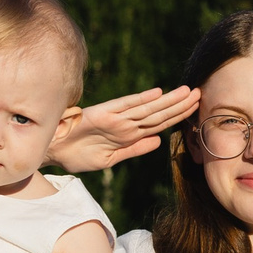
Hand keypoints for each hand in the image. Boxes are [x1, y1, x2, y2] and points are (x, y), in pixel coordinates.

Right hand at [52, 85, 201, 171]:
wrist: (52, 152)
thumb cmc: (77, 154)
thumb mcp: (111, 159)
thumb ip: (134, 149)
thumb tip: (159, 141)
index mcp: (128, 134)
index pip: (159, 124)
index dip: (178, 116)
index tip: (197, 109)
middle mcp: (124, 124)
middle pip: (158, 114)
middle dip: (180, 105)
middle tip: (201, 94)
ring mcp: (114, 118)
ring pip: (147, 109)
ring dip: (168, 101)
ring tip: (188, 92)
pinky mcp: (101, 115)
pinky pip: (124, 107)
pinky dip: (140, 100)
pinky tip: (157, 94)